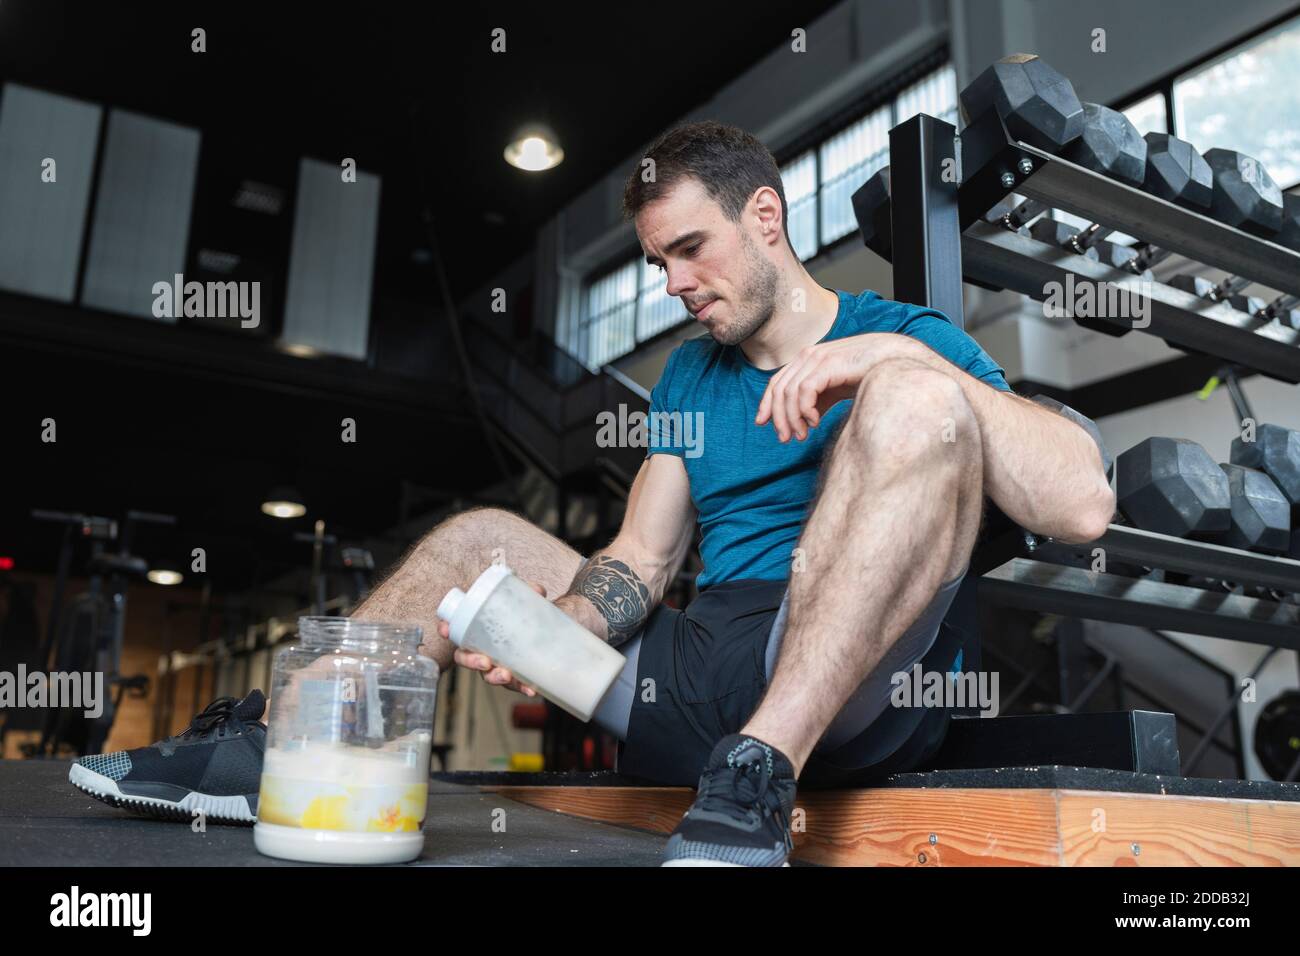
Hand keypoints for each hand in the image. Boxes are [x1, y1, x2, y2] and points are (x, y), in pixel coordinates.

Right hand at [439, 580, 550, 696]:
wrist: (550, 631)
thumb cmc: (527, 615)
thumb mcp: (528, 602)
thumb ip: (530, 594)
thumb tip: (537, 590)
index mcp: (479, 629)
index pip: (457, 628)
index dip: (447, 629)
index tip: (446, 629)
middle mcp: (483, 648)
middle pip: (466, 658)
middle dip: (471, 662)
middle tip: (484, 662)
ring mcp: (497, 663)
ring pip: (488, 675)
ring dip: (495, 677)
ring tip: (506, 676)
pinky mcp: (515, 675)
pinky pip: (513, 685)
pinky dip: (521, 687)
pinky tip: (531, 689)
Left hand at [755, 334, 910, 441]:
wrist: (892, 359)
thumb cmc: (866, 373)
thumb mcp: (835, 389)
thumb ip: (818, 401)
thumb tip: (804, 421)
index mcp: (807, 359)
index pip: (777, 382)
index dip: (766, 403)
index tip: (762, 423)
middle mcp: (808, 355)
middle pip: (779, 389)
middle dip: (778, 417)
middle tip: (785, 438)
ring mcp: (817, 357)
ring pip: (789, 392)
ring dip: (792, 418)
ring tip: (802, 435)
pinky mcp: (828, 364)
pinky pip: (805, 391)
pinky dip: (805, 410)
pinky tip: (815, 422)